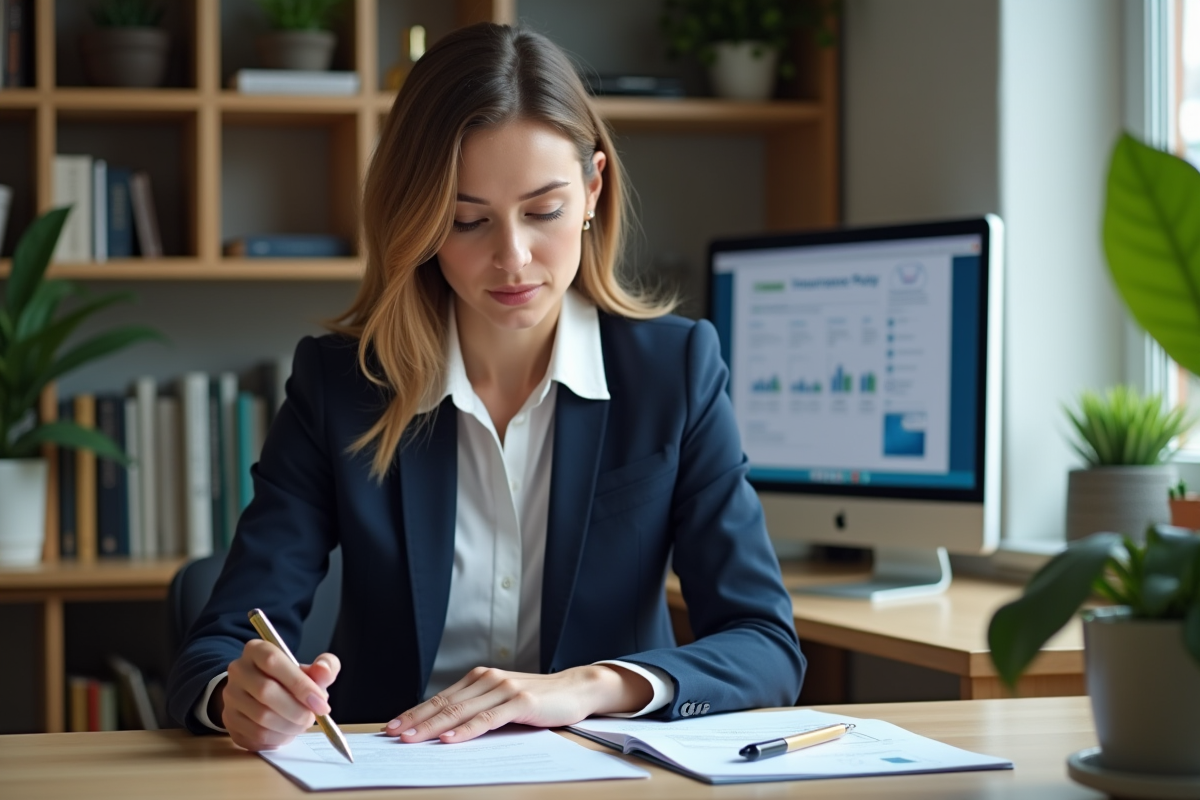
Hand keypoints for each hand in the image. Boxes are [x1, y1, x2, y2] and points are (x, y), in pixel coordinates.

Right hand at [217, 640, 340, 751]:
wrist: (261, 694)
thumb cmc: (290, 680)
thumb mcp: (310, 669)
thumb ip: (324, 667)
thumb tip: (324, 671)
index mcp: (256, 650)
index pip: (273, 661)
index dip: (300, 684)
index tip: (320, 703)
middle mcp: (238, 670)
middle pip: (265, 691)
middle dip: (296, 710)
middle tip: (312, 718)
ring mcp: (230, 696)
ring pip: (261, 717)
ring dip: (288, 726)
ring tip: (301, 725)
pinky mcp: (229, 720)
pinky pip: (254, 735)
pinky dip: (277, 738)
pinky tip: (287, 732)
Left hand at [382, 664, 652, 743]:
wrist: (576, 689)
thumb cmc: (539, 700)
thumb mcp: (503, 701)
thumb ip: (477, 709)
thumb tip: (443, 730)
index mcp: (480, 678)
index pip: (441, 698)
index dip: (416, 712)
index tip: (393, 726)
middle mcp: (488, 679)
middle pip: (445, 704)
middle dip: (416, 720)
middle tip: (394, 734)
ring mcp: (504, 689)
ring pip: (461, 711)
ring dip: (433, 727)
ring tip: (412, 738)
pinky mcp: (520, 702)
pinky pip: (487, 719)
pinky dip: (466, 730)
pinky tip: (450, 740)